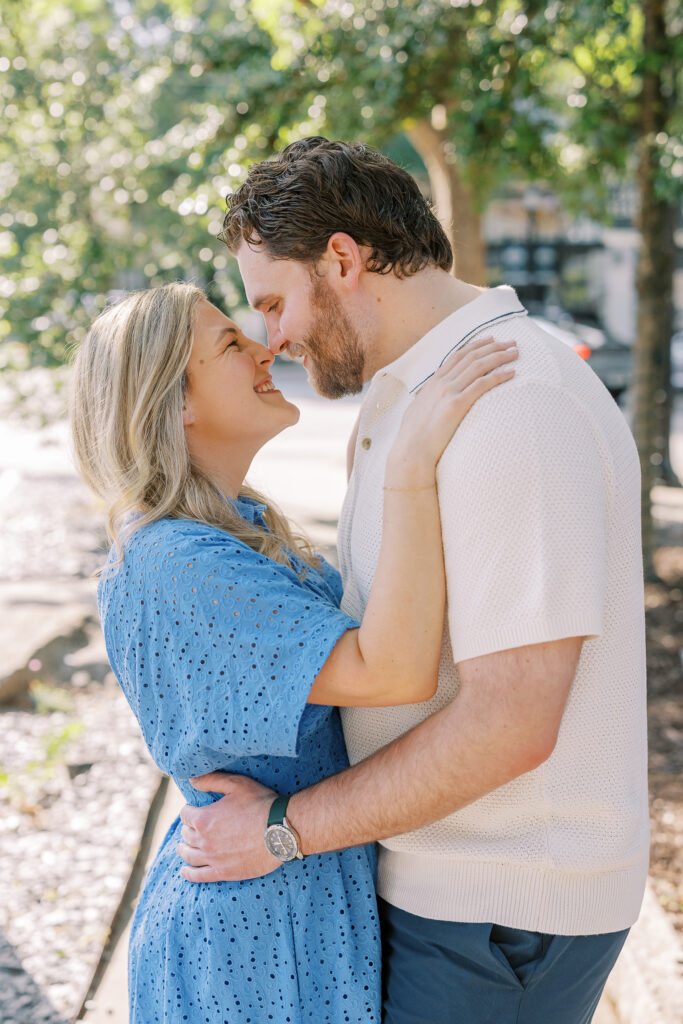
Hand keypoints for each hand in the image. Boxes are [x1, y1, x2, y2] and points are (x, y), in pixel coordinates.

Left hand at [177, 773, 281, 881]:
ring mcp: (213, 859)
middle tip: (194, 826)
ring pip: (189, 855)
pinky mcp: (223, 873)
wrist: (281, 830)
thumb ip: (212, 780)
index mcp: (204, 818)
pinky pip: (199, 876)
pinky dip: (189, 873)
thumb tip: (191, 781)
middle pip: (186, 834)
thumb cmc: (261, 804)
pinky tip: (185, 871)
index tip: (194, 810)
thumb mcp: (237, 784)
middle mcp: (204, 840)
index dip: (189, 810)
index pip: (185, 814)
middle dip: (188, 828)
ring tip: (183, 847)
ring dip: (183, 849)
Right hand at [387, 336, 517, 483]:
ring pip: (478, 366)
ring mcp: (448, 392)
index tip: (490, 339)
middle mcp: (440, 383)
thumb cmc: (413, 438)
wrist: (411, 451)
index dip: (475, 346)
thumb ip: (426, 400)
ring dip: (500, 356)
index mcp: (432, 384)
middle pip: (471, 357)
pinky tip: (512, 373)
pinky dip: (498, 376)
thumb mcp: (417, 412)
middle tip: (511, 341)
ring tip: (516, 352)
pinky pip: (481, 384)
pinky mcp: (456, 405)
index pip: (457, 357)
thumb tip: (426, 397)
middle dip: (493, 346)